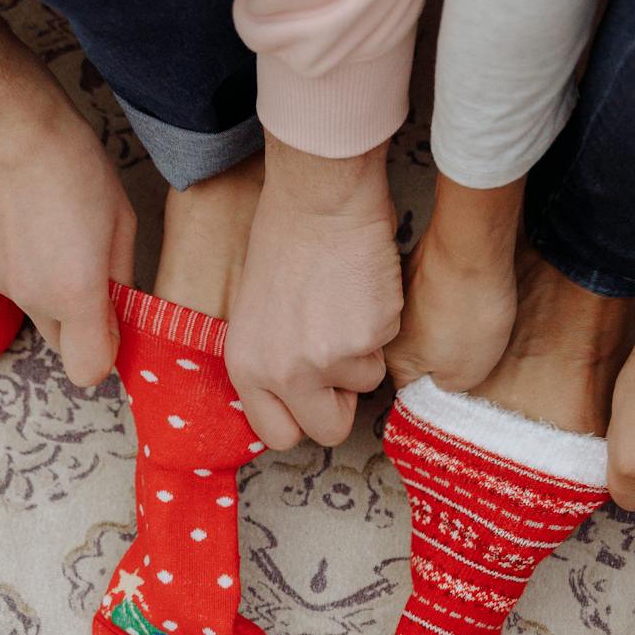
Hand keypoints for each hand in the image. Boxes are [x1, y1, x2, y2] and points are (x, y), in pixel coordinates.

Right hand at [0, 19, 135, 386]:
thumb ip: (121, 278)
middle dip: (81, 323)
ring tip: (61, 235)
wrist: (8, 125)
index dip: (107, 353)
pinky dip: (26, 267)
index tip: (117, 320)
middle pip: (61, 343)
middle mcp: (31, 298)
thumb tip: (121, 308)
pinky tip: (34, 223)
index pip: (89, 371)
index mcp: (75, 295)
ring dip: (52, 291)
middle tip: (94, 272)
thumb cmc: (76, 164)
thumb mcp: (121, 221)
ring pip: (35, 309)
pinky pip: (11, 281)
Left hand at [227, 138, 401, 448]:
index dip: (303, 417)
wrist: (320, 200)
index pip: (277, 434)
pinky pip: (387, 349)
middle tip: (342, 358)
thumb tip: (300, 393)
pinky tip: (362, 289)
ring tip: (346, 304)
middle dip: (343, 402)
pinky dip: (382, 324)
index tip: (314, 398)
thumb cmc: (286, 239)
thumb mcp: (256, 313)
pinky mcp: (367, 340)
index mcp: (247, 367)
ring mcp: (327, 360)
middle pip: (329, 430)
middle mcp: (283, 373)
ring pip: (366, 383)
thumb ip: (272, 361)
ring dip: (365, 352)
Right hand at [386, 176, 521, 391]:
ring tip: (472, 323)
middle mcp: (387, 328)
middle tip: (469, 356)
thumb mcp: (463, 377)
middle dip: (439, 359)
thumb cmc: (468, 314)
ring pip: (422, 325)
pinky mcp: (418, 269)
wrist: (472, 249)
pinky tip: (469, 298)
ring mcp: (400, 295)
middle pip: (413, 356)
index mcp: (393, 360)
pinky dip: (448, 301)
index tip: (453, 390)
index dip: (433, 394)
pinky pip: (432, 298)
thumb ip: (444, 390)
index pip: (408, 391)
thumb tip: (438, 385)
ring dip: (445, 328)